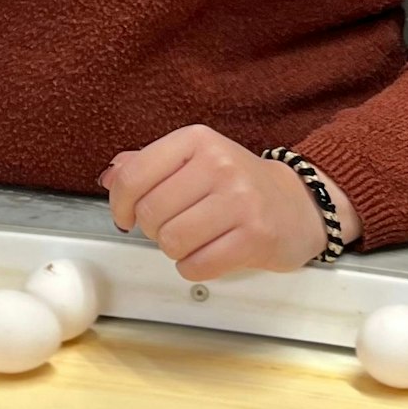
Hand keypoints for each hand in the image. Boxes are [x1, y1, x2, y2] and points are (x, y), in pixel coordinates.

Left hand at [100, 125, 360, 276]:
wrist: (298, 205)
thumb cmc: (237, 185)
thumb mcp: (194, 160)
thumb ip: (149, 165)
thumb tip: (109, 177)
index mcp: (197, 140)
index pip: (133, 176)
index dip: (119, 205)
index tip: (126, 216)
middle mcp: (219, 164)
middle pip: (150, 214)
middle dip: (153, 230)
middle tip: (173, 227)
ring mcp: (240, 200)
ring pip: (172, 242)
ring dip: (175, 250)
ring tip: (194, 240)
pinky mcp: (256, 236)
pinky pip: (198, 265)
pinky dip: (194, 268)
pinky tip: (209, 255)